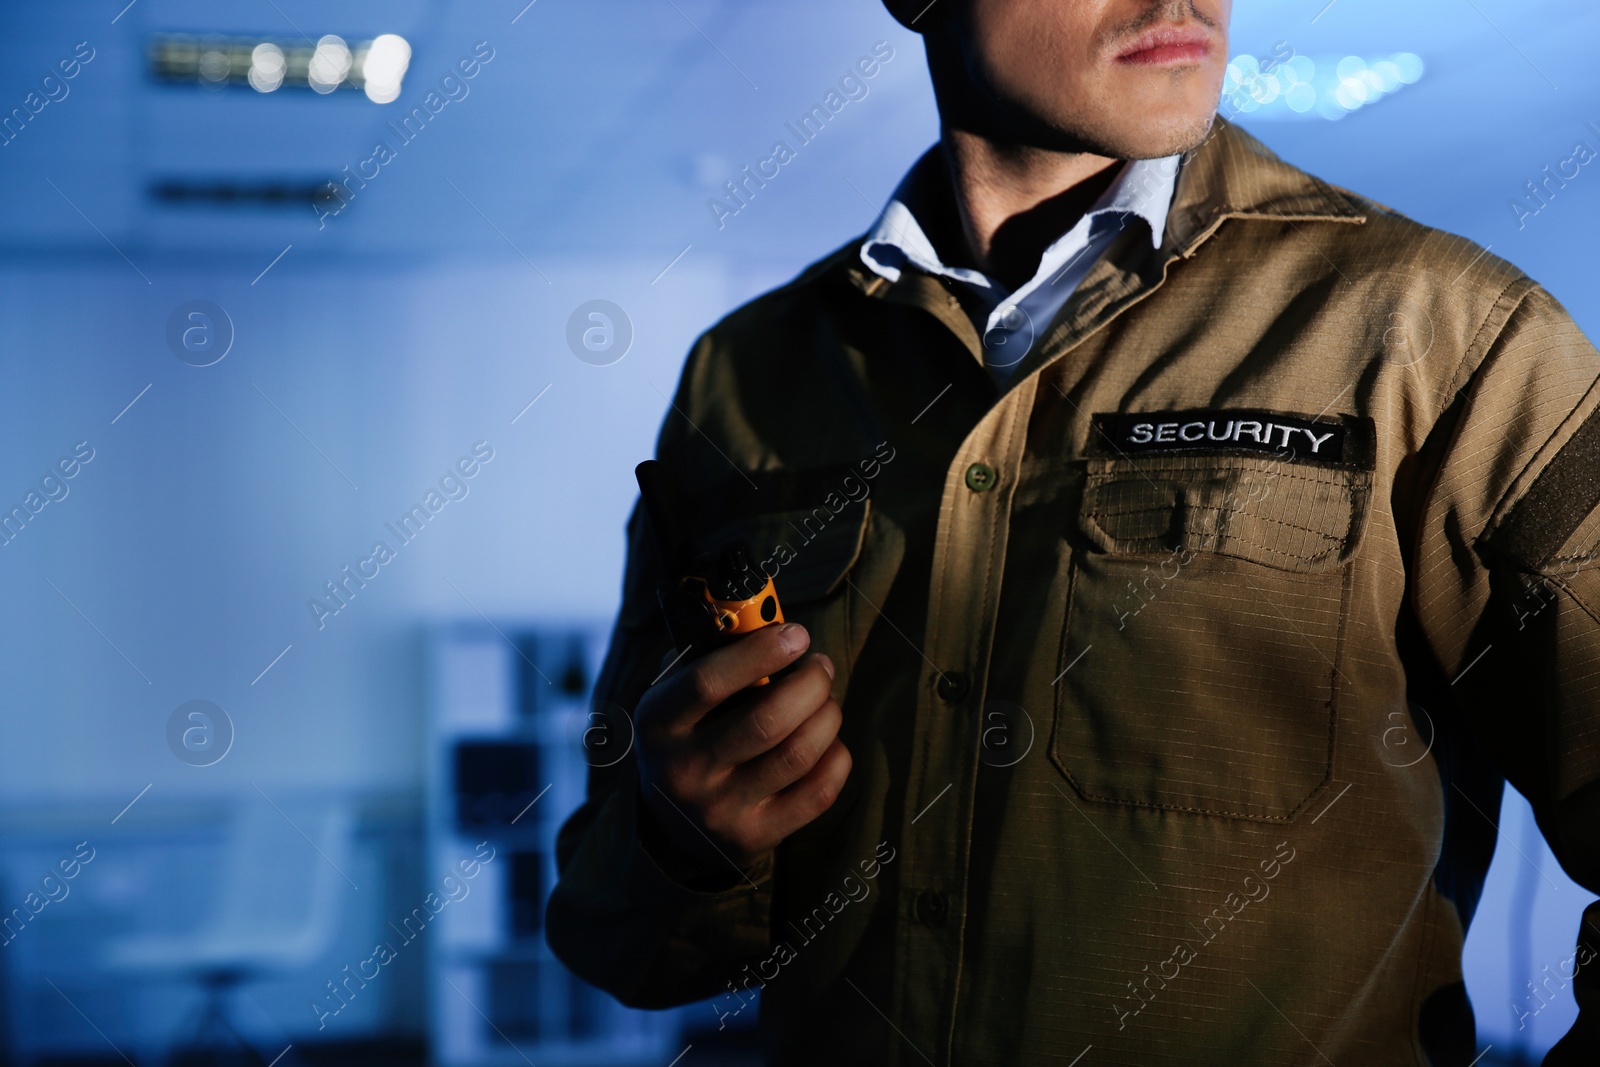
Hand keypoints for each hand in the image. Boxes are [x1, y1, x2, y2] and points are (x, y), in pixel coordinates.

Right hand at [634, 623, 850, 883]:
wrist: (671, 827)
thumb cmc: (687, 739)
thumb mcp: (676, 700)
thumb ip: (712, 660)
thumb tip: (769, 621)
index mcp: (659, 724)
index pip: (708, 682)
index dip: (760, 652)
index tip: (797, 634)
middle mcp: (685, 771)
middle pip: (767, 720)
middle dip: (810, 684)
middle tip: (821, 666)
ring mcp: (720, 810)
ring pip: (798, 754)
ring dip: (827, 715)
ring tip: (826, 701)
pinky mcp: (755, 837)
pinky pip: (817, 792)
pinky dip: (836, 757)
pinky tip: (828, 742)